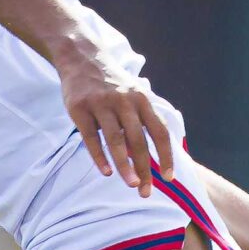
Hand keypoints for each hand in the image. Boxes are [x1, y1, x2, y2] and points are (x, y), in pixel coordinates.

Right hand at [53, 41, 173, 195]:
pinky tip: (106, 172)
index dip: (166, 156)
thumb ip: (144, 117)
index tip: (169, 178)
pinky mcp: (79, 109)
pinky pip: (91, 137)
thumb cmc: (112, 83)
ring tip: (131, 184)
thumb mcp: (134, 93)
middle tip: (145, 192)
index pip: (159, 132)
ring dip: (125, 165)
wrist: (82, 57)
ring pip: (116, 140)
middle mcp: (124, 101)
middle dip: (145, 168)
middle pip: (138, 140)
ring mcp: (101, 104)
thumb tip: (158, 151)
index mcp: (142, 100)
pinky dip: (99, 156)